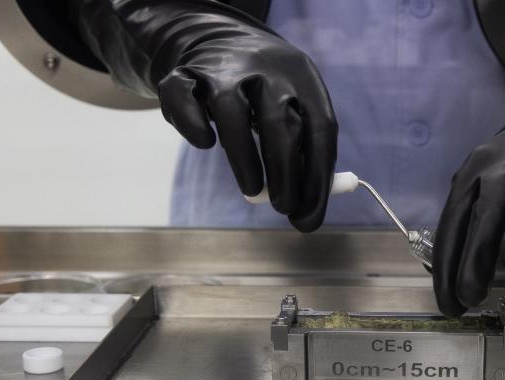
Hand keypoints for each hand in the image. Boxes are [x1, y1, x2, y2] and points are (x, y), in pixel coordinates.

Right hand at [74, 1, 336, 231]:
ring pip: (233, 115)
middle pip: (281, 125)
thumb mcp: (294, 107)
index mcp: (302, 76)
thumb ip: (304, 151)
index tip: (307, 215)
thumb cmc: (265, 92)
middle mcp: (265, 69)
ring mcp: (222, 69)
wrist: (215, 38)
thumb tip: (308, 210)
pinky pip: (184, 100)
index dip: (316, 177)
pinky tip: (205, 143)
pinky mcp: (184, 74)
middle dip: (285, 173)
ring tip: (252, 190)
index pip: (319, 129)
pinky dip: (193, 125)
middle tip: (283, 207)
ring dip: (245, 160)